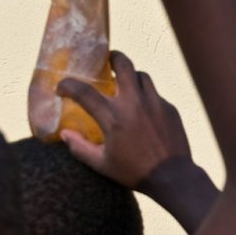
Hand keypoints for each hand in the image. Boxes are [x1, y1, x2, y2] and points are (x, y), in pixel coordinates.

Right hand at [58, 51, 193, 192]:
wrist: (173, 177)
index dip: (68, 85)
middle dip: (113, 57)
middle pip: (123, 64)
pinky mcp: (169, 108)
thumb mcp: (102, 164)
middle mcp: (134, 103)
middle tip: (108, 61)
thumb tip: (64, 134)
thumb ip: (80, 148)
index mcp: (113, 116)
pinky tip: (143, 109)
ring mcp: (155, 103)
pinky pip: (155, 94)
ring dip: (131, 76)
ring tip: (126, 84)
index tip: (62, 88)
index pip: (84, 91)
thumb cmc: (134, 172)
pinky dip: (146, 96)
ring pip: (142, 76)